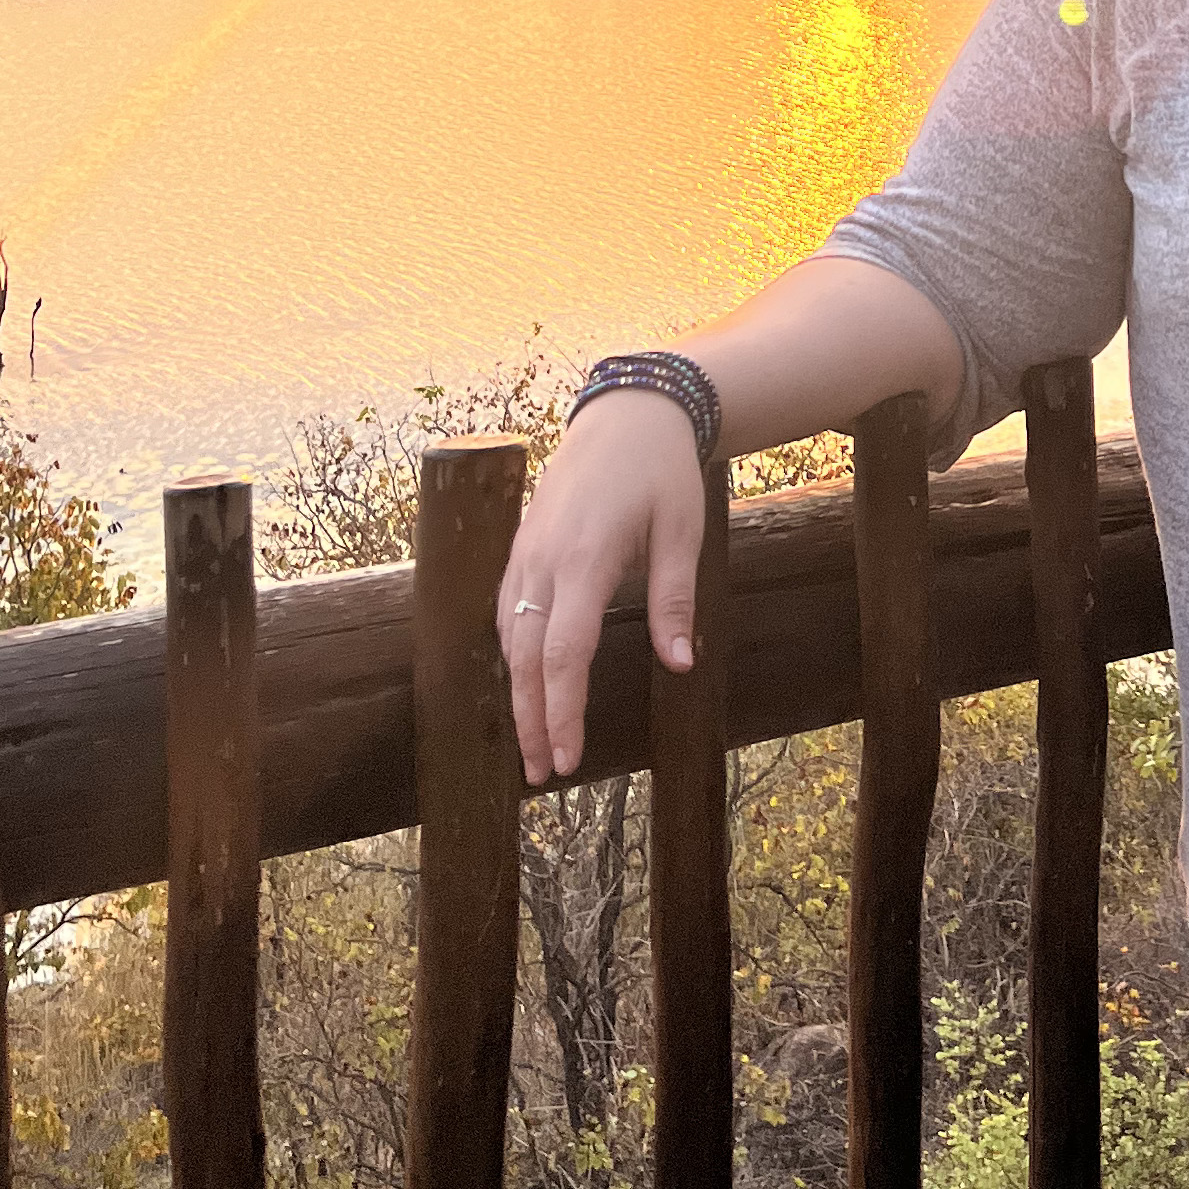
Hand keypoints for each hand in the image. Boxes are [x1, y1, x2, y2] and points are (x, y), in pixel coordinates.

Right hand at [500, 391, 705, 784]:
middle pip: (525, 659)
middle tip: (545, 775)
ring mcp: (525, 553)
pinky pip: (505, 613)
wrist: (626, 413)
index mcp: (584, 558)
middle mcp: (543, 560)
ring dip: (518, 697)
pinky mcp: (521, 548)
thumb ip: (675, 599)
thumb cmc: (661, 472)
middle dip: (533, 721)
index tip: (568, 759)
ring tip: (534, 747)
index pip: (564, 653)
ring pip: (508, 640)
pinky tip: (520, 688)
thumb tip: (679, 665)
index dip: (562, 710)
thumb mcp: (683, 531)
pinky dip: (509, 657)